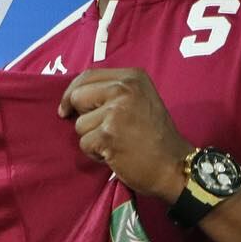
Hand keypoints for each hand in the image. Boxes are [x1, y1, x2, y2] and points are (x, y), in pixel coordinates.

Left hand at [58, 68, 191, 202]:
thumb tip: (70, 97)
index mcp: (132, 77)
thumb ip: (110, 92)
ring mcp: (116, 111)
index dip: (72, 93)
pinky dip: (95, 153)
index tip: (67, 108)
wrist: (174, 165)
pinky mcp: (109, 135)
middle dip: (83, 117)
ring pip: (79, 124)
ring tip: (116, 142)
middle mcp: (125, 89)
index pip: (87, 76)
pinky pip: (84, 143)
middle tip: (105, 130)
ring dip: (92, 138)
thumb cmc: (153, 135)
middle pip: (78, 97)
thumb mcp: (138, 100)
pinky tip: (115, 154)